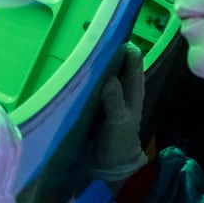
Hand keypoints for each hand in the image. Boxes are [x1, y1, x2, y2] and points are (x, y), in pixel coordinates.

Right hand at [90, 42, 147, 182]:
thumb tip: (109, 78)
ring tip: (76, 52)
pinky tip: (70, 73)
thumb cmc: (120, 143)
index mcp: (133, 89)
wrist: (111, 166)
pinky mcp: (94, 103)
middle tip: (86, 40)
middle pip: (116, 60)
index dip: (124, 45)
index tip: (108, 36)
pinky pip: (90, 84)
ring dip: (93, 62)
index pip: (133, 58)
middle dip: (105, 49)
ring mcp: (108, 95)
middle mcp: (121, 87)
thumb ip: (115, 101)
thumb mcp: (119, 122)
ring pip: (102, 71)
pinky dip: (84, 77)